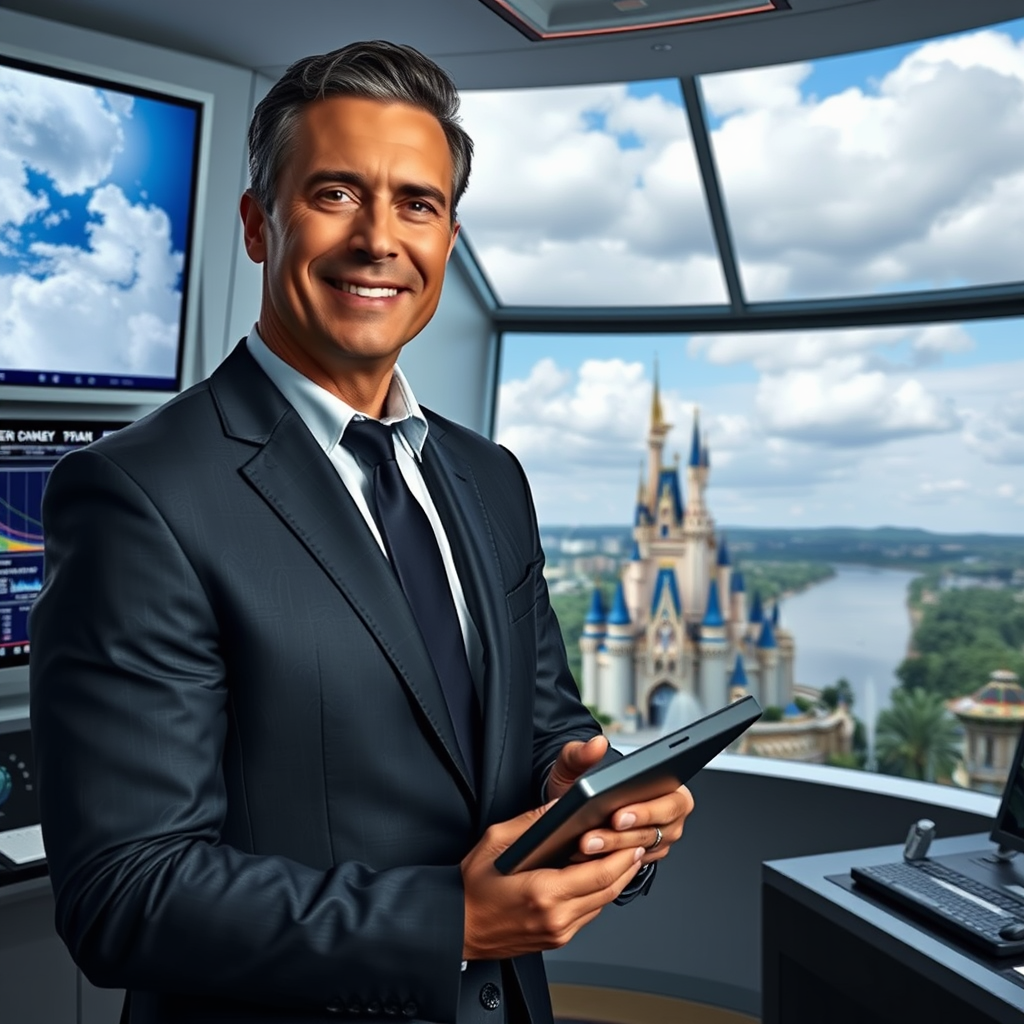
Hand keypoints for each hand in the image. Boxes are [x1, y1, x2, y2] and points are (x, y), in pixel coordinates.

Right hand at [461, 803, 645, 960]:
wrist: (456, 926)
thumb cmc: (470, 888)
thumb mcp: (497, 841)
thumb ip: (532, 822)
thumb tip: (560, 807)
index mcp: (543, 893)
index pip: (600, 875)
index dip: (622, 856)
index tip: (632, 839)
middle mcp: (555, 918)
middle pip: (608, 891)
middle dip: (626, 865)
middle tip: (636, 844)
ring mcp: (557, 933)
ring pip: (602, 905)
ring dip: (615, 881)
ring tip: (623, 857)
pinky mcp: (556, 940)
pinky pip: (588, 915)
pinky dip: (598, 895)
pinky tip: (598, 877)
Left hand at [545, 734, 694, 866]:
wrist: (575, 804)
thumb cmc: (582, 781)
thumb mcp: (575, 763)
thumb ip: (582, 752)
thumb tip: (596, 744)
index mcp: (668, 785)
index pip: (670, 800)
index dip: (646, 810)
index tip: (618, 815)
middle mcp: (669, 814)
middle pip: (655, 831)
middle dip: (622, 835)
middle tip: (594, 837)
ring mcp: (659, 838)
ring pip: (640, 850)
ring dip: (612, 849)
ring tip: (585, 845)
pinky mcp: (644, 857)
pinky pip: (631, 864)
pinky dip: (609, 861)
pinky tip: (588, 858)